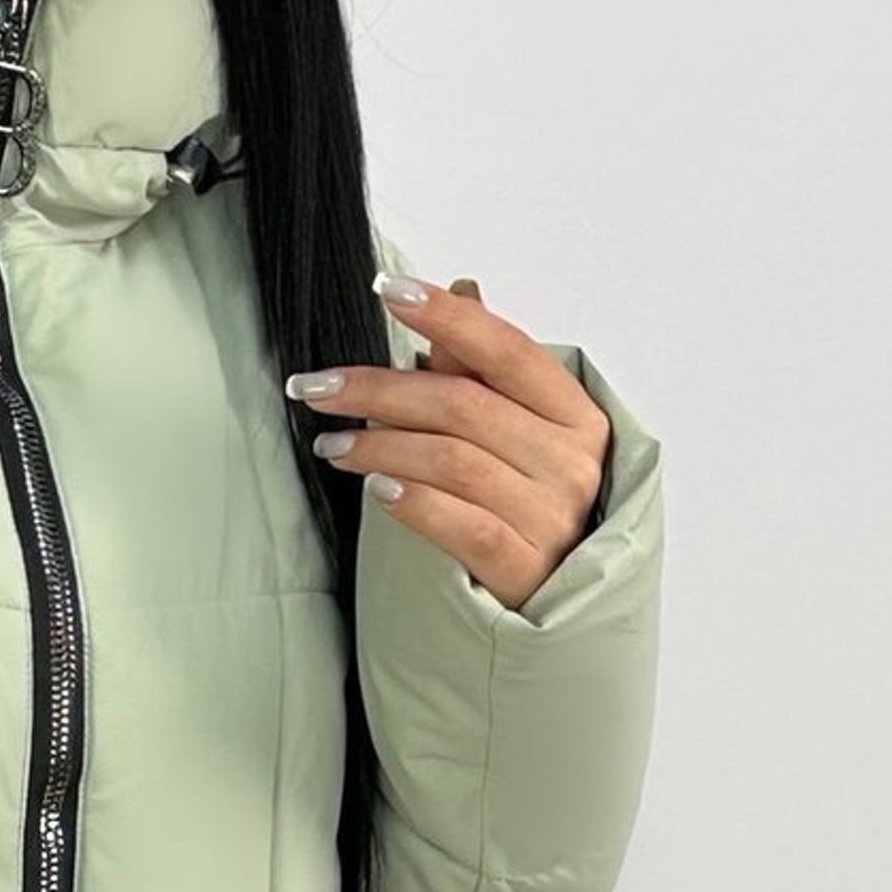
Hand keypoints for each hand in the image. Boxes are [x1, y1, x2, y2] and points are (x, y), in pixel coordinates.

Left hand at [286, 273, 609, 610]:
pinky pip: (461, 525)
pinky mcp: (524, 568)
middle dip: (378, 389)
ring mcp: (552, 518)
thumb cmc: (529, 506)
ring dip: (378, 447)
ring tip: (332, 445)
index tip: (386, 290)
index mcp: (574, 416)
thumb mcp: (518, 433)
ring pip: (451, 462)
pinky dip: (413, 502)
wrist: (557, 602)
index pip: (506, 349)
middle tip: (317, 388)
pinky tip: (375, 489)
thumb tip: (460, 290)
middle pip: (461, 405)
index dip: (445, 316)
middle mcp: (570, 462)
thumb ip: (486, 370)